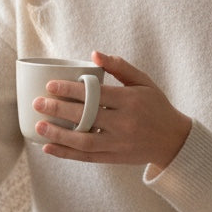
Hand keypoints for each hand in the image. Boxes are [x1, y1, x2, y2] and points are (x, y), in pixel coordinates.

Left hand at [33, 51, 191, 171]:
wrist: (173, 140)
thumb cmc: (155, 105)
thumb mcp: (143, 82)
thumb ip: (119, 67)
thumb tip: (94, 54)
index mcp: (130, 101)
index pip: (96, 95)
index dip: (71, 90)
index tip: (50, 85)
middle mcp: (124, 123)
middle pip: (86, 117)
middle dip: (58, 110)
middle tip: (37, 103)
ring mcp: (118, 143)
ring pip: (84, 141)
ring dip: (58, 134)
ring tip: (38, 125)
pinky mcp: (114, 158)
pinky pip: (86, 157)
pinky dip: (66, 154)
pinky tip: (47, 148)